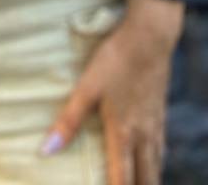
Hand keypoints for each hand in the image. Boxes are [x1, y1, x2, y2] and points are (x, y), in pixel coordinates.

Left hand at [42, 0, 183, 184]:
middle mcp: (143, 135)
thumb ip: (68, 120)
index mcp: (123, 133)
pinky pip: (162, 147)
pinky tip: (154, 159)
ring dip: (150, 180)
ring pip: (157, 164)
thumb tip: (46, 151)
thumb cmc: (116, 60)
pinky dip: (157, 162)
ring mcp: (156, 123)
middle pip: (146, 178)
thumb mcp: (88, 88)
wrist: (150, 36)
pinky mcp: (161, 110)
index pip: (122, 179)